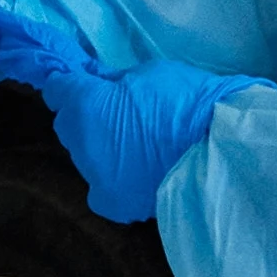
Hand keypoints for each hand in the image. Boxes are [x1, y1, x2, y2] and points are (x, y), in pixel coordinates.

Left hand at [37, 59, 258, 223]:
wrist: (219, 149)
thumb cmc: (187, 100)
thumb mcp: (149, 73)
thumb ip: (115, 80)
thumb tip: (99, 83)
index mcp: (85, 105)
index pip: (57, 90)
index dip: (72, 85)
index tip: (90, 85)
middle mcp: (80, 143)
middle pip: (69, 126)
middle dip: (86, 118)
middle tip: (119, 115)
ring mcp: (94, 177)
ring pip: (85, 158)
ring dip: (100, 150)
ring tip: (138, 148)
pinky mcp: (113, 203)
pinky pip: (101, 188)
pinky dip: (112, 180)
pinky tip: (137, 174)